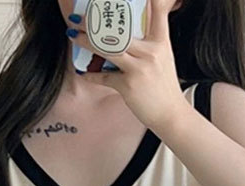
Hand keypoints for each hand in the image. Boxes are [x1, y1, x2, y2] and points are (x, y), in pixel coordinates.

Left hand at [72, 0, 189, 131]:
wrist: (171, 114)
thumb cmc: (164, 88)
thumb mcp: (163, 58)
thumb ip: (150, 43)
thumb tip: (127, 33)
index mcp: (161, 41)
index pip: (157, 11)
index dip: (146, 0)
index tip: (117, 1)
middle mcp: (151, 51)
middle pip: (120, 29)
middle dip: (96, 22)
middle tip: (80, 18)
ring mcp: (139, 68)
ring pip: (108, 48)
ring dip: (86, 41)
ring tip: (73, 35)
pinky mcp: (129, 85)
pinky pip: (105, 76)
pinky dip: (92, 74)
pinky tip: (83, 72)